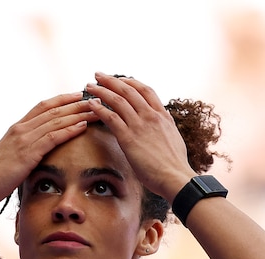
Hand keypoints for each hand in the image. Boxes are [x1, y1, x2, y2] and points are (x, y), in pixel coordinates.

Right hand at [0, 93, 97, 205]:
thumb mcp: (9, 155)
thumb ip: (23, 148)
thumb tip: (35, 150)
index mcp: (16, 128)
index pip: (43, 106)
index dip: (62, 99)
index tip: (78, 95)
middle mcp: (21, 129)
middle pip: (53, 110)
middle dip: (76, 104)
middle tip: (95, 98)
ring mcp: (24, 139)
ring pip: (56, 120)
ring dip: (78, 114)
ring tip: (96, 109)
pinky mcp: (28, 153)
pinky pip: (53, 137)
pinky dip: (69, 129)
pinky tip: (83, 125)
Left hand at [84, 73, 195, 200]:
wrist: (175, 177)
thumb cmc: (175, 165)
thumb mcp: (174, 139)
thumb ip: (165, 127)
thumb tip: (163, 121)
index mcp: (162, 116)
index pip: (145, 90)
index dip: (130, 82)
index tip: (120, 80)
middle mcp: (151, 116)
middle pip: (128, 90)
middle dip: (111, 80)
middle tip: (98, 75)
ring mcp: (140, 126)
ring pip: (118, 100)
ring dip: (101, 90)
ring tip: (89, 86)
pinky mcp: (129, 138)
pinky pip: (111, 117)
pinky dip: (99, 108)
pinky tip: (91, 104)